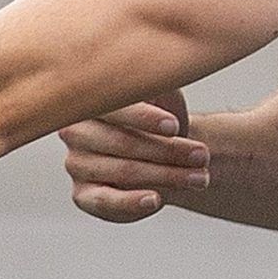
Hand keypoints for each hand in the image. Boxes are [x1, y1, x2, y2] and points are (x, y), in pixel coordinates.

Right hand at [57, 96, 207, 223]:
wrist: (163, 151)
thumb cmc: (161, 118)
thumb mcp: (164, 93)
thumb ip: (159, 83)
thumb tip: (163, 75)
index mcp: (89, 98)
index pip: (111, 108)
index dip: (143, 118)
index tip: (175, 126)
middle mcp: (75, 131)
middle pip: (121, 143)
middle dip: (167, 151)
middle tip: (202, 155)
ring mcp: (76, 164)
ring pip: (122, 171)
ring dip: (166, 176)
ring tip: (199, 177)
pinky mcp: (83, 195)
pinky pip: (106, 201)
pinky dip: (132, 203)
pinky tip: (156, 199)